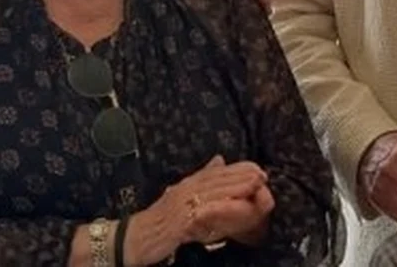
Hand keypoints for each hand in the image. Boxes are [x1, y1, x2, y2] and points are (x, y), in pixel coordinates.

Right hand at [123, 156, 267, 264]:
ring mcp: (181, 205)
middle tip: (261, 174)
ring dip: (234, 188)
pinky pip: (202, 215)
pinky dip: (218, 209)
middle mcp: (184, 191)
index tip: (256, 167)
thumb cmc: (160, 220)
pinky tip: (232, 208)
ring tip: (253, 186)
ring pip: (211, 193)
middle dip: (239, 176)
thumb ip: (200, 179)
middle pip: (216, 180)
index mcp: (187, 185)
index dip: (236, 169)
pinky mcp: (179, 222)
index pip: (214, 173)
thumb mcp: (181, 196)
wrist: (135, 237)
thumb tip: (219, 159)